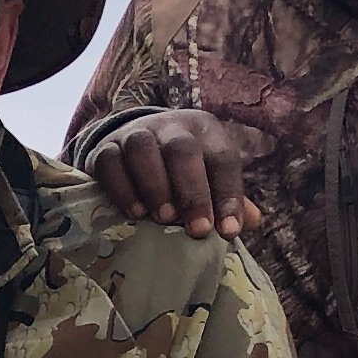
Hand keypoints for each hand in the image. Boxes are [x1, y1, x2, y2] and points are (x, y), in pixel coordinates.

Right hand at [87, 108, 266, 238]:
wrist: (131, 148)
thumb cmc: (179, 171)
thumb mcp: (207, 176)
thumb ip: (226, 197)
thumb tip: (253, 220)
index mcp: (205, 130)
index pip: (222, 159)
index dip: (228, 195)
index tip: (229, 231)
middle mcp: (171, 126)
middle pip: (183, 150)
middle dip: (193, 192)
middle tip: (198, 231)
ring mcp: (135, 133)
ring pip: (143, 149)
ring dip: (156, 186)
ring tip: (164, 219)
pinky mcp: (105, 148)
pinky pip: (111, 162)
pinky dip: (122, 188)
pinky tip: (135, 213)